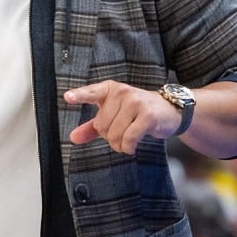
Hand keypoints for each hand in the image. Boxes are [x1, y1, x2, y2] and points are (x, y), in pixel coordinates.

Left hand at [64, 79, 182, 153]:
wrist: (169, 110)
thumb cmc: (137, 112)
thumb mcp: (113, 115)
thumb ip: (92, 127)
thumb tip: (73, 138)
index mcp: (109, 89)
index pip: (91, 93)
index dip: (79, 95)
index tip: (67, 97)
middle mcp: (121, 92)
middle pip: (102, 126)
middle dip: (109, 137)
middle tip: (121, 132)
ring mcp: (135, 102)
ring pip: (114, 134)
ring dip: (119, 145)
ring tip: (127, 140)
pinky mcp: (147, 115)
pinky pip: (129, 139)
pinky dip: (128, 147)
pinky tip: (132, 146)